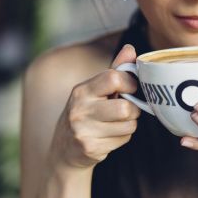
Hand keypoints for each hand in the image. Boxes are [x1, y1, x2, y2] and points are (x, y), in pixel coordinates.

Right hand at [49, 44, 140, 169]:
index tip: (129, 89)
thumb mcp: (95, 90)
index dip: (129, 83)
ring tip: (116, 123)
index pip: (113, 78)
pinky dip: (123, 137)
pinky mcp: (90, 148)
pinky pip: (124, 139)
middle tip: (125, 110)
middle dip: (132, 109)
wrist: (64, 149)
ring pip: (129, 125)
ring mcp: (83, 131)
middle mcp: (80, 110)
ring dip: (129, 124)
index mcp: (81, 91)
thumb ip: (115, 70)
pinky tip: (109, 136)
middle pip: (125, 108)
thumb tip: (130, 49)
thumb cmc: (86, 113)